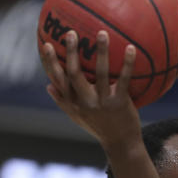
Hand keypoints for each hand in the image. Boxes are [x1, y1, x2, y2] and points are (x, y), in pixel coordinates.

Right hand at [39, 30, 141, 150]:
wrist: (121, 145)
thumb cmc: (99, 128)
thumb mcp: (78, 117)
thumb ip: (63, 102)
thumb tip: (47, 86)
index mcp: (73, 103)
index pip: (57, 79)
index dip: (51, 62)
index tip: (47, 44)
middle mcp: (85, 102)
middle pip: (74, 73)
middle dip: (71, 52)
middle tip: (72, 32)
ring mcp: (103, 102)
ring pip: (100, 73)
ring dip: (101, 52)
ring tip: (102, 33)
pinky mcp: (120, 103)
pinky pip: (124, 79)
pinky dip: (128, 63)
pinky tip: (130, 47)